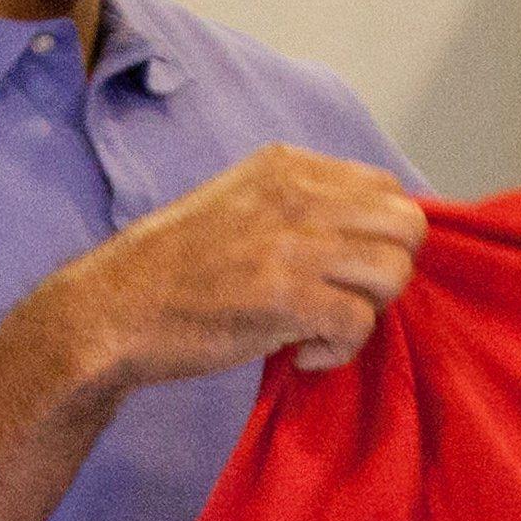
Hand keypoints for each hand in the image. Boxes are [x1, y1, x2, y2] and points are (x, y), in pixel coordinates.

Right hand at [39, 148, 428, 390]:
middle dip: (387, 272)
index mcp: (286, 166)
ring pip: (394, 272)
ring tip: (322, 329)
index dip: (379, 236)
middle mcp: (296, 193)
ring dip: (368, 312)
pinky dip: (339, 350)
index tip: (343, 269)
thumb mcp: (240, 204)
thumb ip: (299, 206)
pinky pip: (360, 322)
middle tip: (344, 299)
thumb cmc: (174, 269)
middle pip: (407, 226)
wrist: (113, 310)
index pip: (386, 187)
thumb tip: (365, 233)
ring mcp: (292, 243)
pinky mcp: (286, 295)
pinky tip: (301, 354)